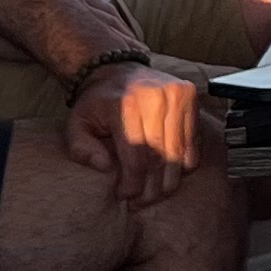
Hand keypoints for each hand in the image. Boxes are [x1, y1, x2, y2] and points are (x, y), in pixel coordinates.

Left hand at [66, 58, 212, 207]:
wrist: (116, 68)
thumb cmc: (97, 102)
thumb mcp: (77, 124)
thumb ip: (81, 149)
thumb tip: (104, 166)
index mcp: (126, 106)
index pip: (136, 158)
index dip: (133, 185)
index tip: (126, 196)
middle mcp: (155, 98)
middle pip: (162, 159)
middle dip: (153, 189)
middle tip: (142, 202)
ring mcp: (176, 96)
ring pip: (181, 154)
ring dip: (170, 180)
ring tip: (156, 191)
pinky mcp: (190, 97)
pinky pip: (194, 142)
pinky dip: (184, 163)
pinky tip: (169, 171)